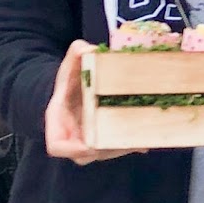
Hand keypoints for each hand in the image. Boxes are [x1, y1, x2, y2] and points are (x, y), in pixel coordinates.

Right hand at [44, 40, 145, 164]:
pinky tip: (146, 142)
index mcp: (58, 123)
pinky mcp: (103, 140)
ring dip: (121, 148)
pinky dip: (131, 145)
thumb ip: (75, 55)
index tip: (89, 146)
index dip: (71, 149)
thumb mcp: (70, 66)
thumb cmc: (70, 81)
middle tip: (126, 141)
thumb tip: (87, 48)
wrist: (73, 91)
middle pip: (86, 154)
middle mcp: (72, 137)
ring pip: (103, 153)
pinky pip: (116, 148)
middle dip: (106, 149)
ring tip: (141, 140)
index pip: (57, 146)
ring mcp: (88, 142)